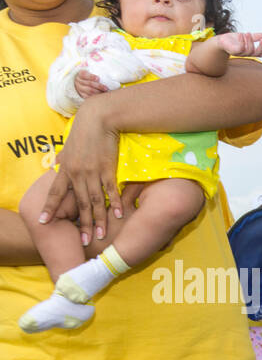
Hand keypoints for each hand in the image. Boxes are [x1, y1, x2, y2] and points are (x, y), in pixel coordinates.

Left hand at [37, 99, 121, 244]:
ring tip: (100, 236)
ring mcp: (93, 172)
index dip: (49, 207)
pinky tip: (119, 216)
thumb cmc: (84, 131)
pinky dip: (116, 203)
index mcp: (65, 169)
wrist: (99, 118)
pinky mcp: (108, 169)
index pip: (55, 192)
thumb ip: (63, 160)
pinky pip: (111, 190)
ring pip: (96, 201)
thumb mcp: (68, 147)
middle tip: (83, 241)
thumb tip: (55, 167)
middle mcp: (77, 173)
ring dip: (99, 220)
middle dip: (81, 223)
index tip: (44, 222)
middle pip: (80, 203)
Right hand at [74, 71, 108, 99]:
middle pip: (89, 83)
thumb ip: (95, 70)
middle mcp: (78, 81)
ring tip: (105, 92)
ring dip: (98, 92)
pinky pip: (88, 96)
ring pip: (89, 90)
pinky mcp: (81, 94)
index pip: (84, 75)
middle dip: (98, 86)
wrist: (80, 82)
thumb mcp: (89, 71)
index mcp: (80, 74)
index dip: (91, 77)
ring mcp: (79, 88)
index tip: (98, 78)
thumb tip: (106, 68)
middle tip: (106, 88)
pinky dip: (95, 96)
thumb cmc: (88, 76)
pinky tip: (100, 96)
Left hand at [216, 32, 261, 56]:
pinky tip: (241, 34)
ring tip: (247, 33)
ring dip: (250, 41)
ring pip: (249, 50)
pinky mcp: (234, 51)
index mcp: (249, 51)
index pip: (260, 54)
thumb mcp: (245, 36)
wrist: (221, 41)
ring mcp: (240, 53)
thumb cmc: (233, 40)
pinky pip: (240, 48)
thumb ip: (254, 36)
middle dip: (260, 47)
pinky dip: (242, 41)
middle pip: (256, 53)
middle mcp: (245, 54)